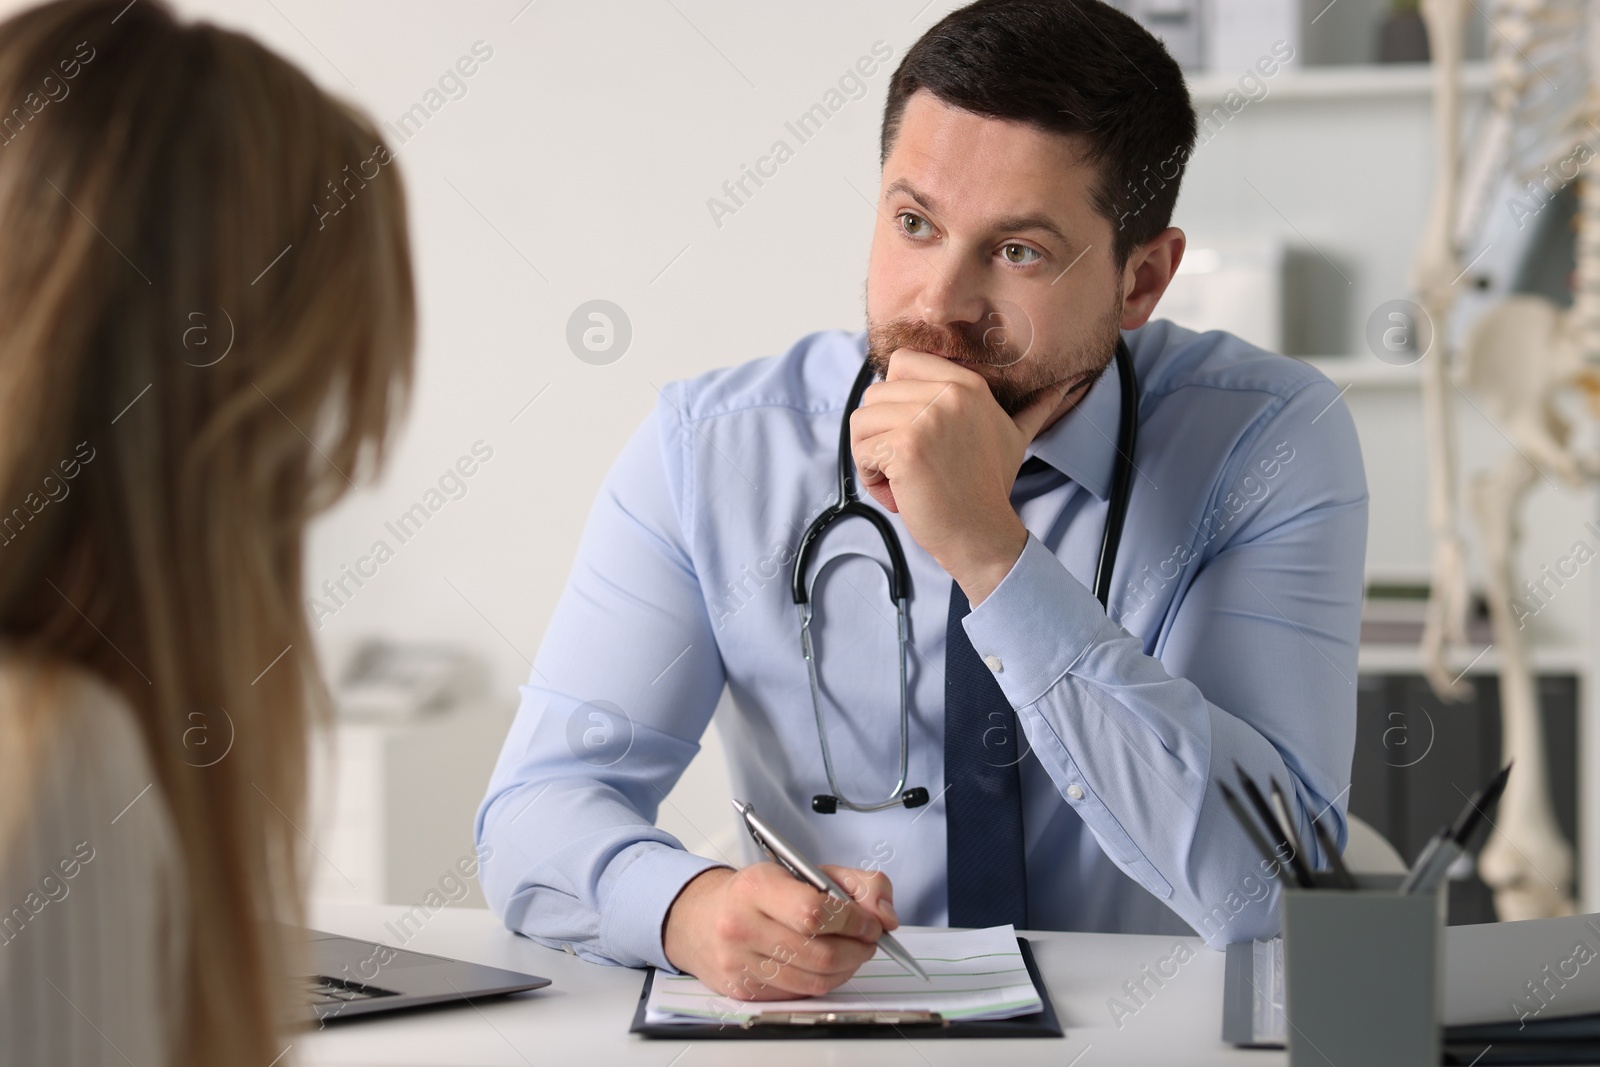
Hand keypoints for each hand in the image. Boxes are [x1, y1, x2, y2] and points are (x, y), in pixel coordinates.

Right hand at [661, 862, 897, 1000]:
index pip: (814, 912)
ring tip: (852, 952)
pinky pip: (798, 994)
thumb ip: (856, 883)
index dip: (852, 922)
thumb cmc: (756, 893)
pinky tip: (825, 966)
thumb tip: (885, 916)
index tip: (870, 923)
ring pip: (813, 981)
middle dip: (858, 950)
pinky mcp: (742, 990)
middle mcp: (741, 926)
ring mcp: (739, 963)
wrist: (700, 918)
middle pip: (819, 954)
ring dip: (847, 969)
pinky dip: (823, 982)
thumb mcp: (802, 870)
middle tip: (868, 940)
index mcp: (756, 888)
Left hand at [849, 349, 1072, 604]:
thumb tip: (1069, 385)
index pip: (901, 363)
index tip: (912, 433)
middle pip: (875, 394)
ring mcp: (926, 418)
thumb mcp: (1015, 437)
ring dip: (869, 456)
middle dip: (878, 433)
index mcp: (967, 384)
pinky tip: (897, 493)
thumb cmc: (989, 488)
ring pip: (861, 421)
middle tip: (905, 465)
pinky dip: (869, 477)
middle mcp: (948, 394)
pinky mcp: (905, 447)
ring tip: (899, 479)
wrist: (982, 533)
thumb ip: (1033, 409)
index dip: (895, 399)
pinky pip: (861, 450)